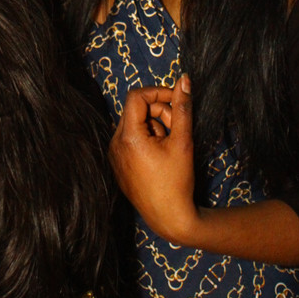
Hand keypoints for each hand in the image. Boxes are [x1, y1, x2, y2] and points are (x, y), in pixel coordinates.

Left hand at [109, 77, 196, 242]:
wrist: (169, 217)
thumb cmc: (176, 180)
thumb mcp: (182, 140)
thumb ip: (182, 107)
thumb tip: (184, 80)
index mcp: (128, 137)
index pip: (137, 97)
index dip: (159, 92)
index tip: (177, 99)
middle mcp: (115, 144)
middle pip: (136, 110)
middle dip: (159, 112)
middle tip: (178, 126)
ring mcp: (114, 156)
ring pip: (134, 125)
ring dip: (154, 126)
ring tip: (169, 145)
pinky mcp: (118, 164)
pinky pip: (130, 140)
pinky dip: (146, 139)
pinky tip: (160, 156)